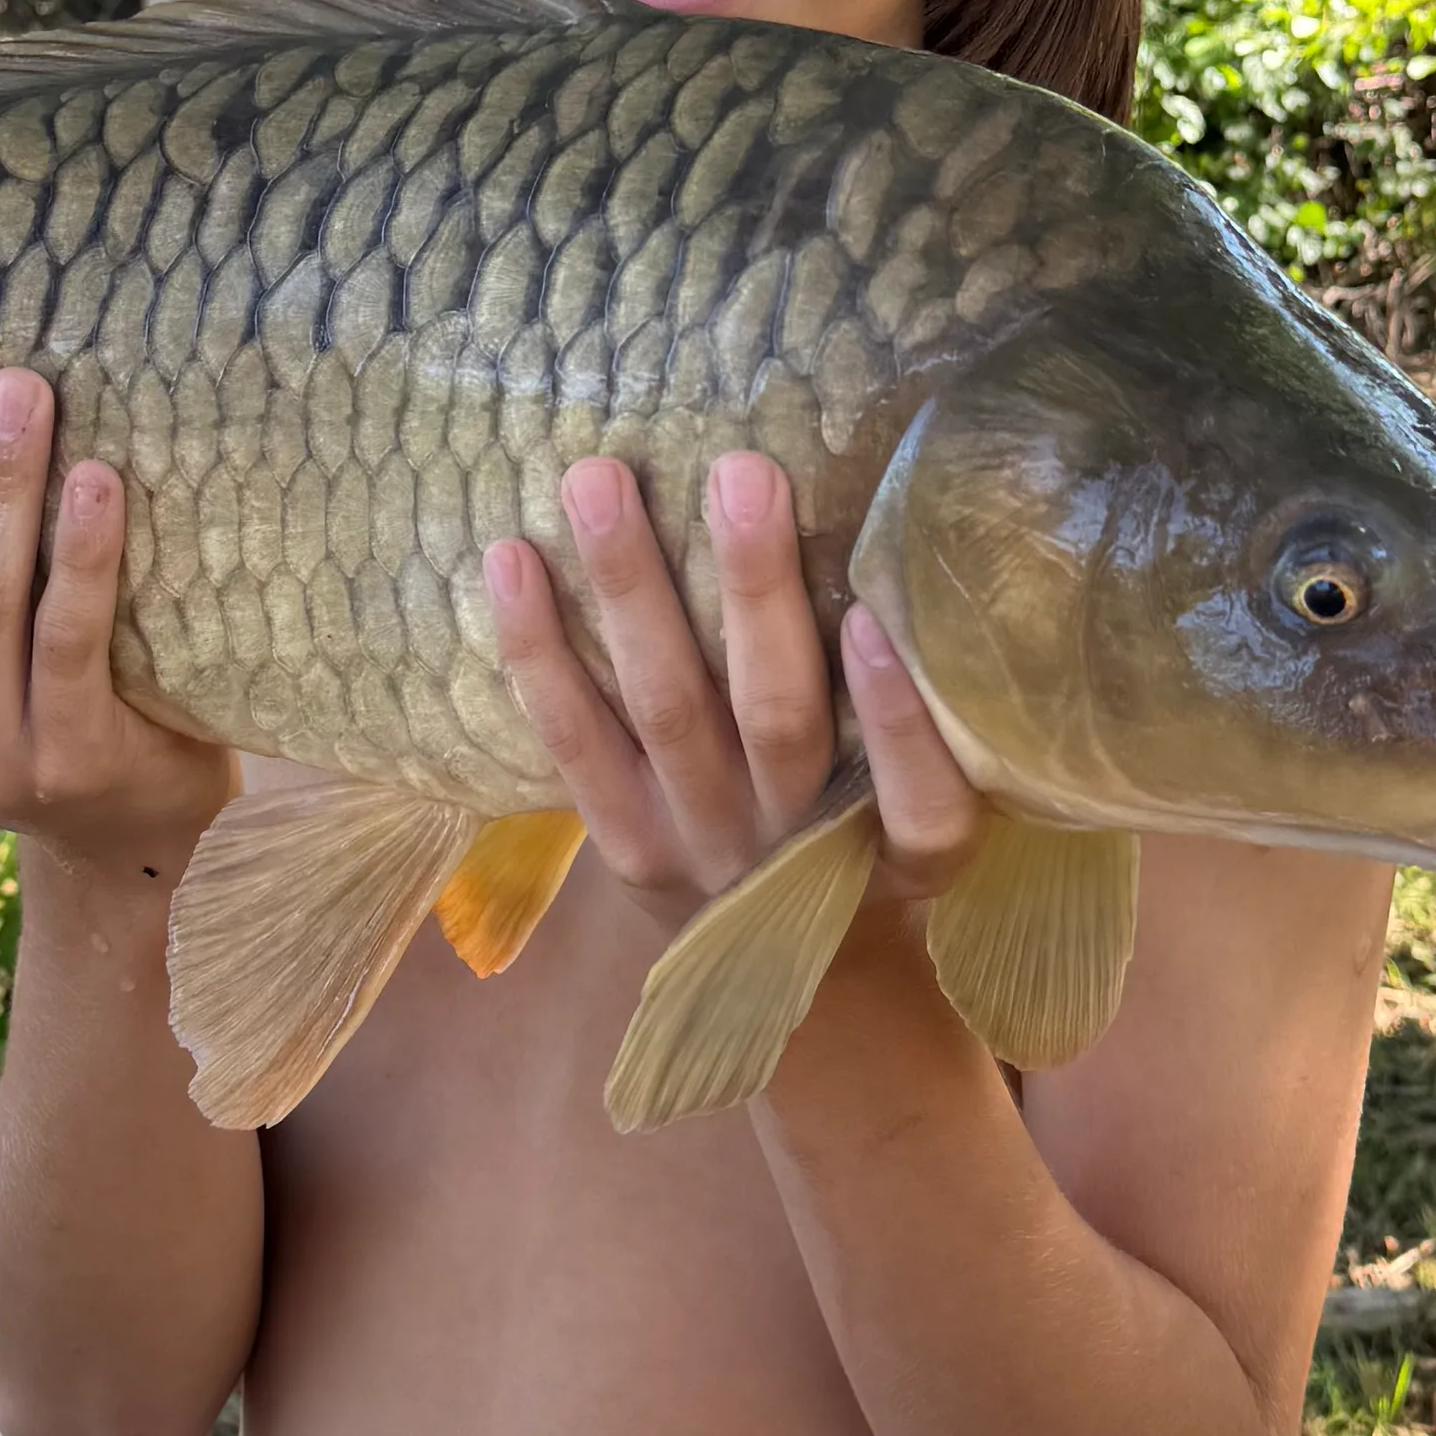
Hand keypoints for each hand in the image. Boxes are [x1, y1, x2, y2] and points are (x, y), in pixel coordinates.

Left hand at [483, 452, 986, 917]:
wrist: (769, 963)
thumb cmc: (860, 833)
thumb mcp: (912, 805)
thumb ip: (904, 711)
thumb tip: (880, 521)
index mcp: (900, 849)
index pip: (922, 806)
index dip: (900, 721)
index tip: (876, 617)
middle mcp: (798, 847)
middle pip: (777, 716)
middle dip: (754, 589)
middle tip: (738, 473)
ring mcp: (702, 848)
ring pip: (666, 710)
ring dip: (630, 589)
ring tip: (598, 483)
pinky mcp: (625, 848)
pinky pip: (575, 744)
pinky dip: (540, 653)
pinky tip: (512, 562)